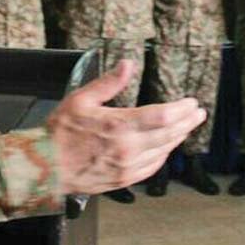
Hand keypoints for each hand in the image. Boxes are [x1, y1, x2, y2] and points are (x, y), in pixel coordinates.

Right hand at [48, 60, 205, 195]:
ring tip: (187, 127)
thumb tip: (128, 64)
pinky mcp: (124, 180)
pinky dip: (164, 155)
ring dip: (178, 138)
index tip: (191, 102)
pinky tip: (166, 148)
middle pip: (169, 134)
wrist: (46, 166)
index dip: (181, 109)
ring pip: (163, 151)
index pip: (162, 116)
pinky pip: (152, 167)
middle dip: (187, 122)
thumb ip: (108, 82)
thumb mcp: (81, 99)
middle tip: (198, 113)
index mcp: (118, 126)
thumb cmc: (61, 131)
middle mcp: (128, 149)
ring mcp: (127, 167)